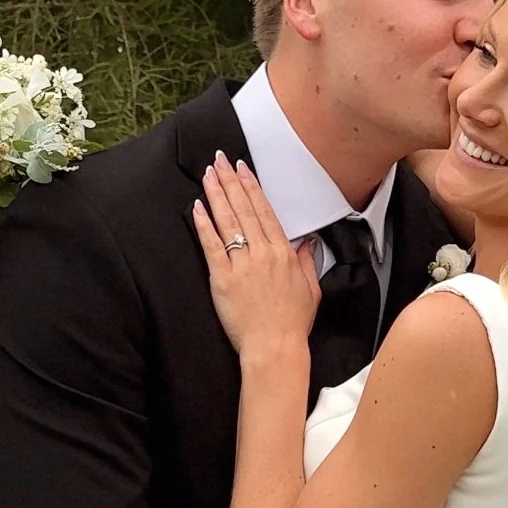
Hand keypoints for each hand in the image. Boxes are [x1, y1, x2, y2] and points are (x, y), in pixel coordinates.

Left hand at [193, 154, 320, 357]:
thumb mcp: (310, 290)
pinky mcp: (223, 279)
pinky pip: (212, 246)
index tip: (242, 169)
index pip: (265, 211)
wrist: (275, 347)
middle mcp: (263, 253)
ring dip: (216, 195)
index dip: (252, 187)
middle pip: (244, 209)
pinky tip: (197, 208)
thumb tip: (308, 243)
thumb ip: (307, 262)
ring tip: (207, 175)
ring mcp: (242, 265)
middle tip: (219, 160)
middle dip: (230, 181)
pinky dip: (204, 225)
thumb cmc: (292, 323)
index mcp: (283, 253)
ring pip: (228, 221)